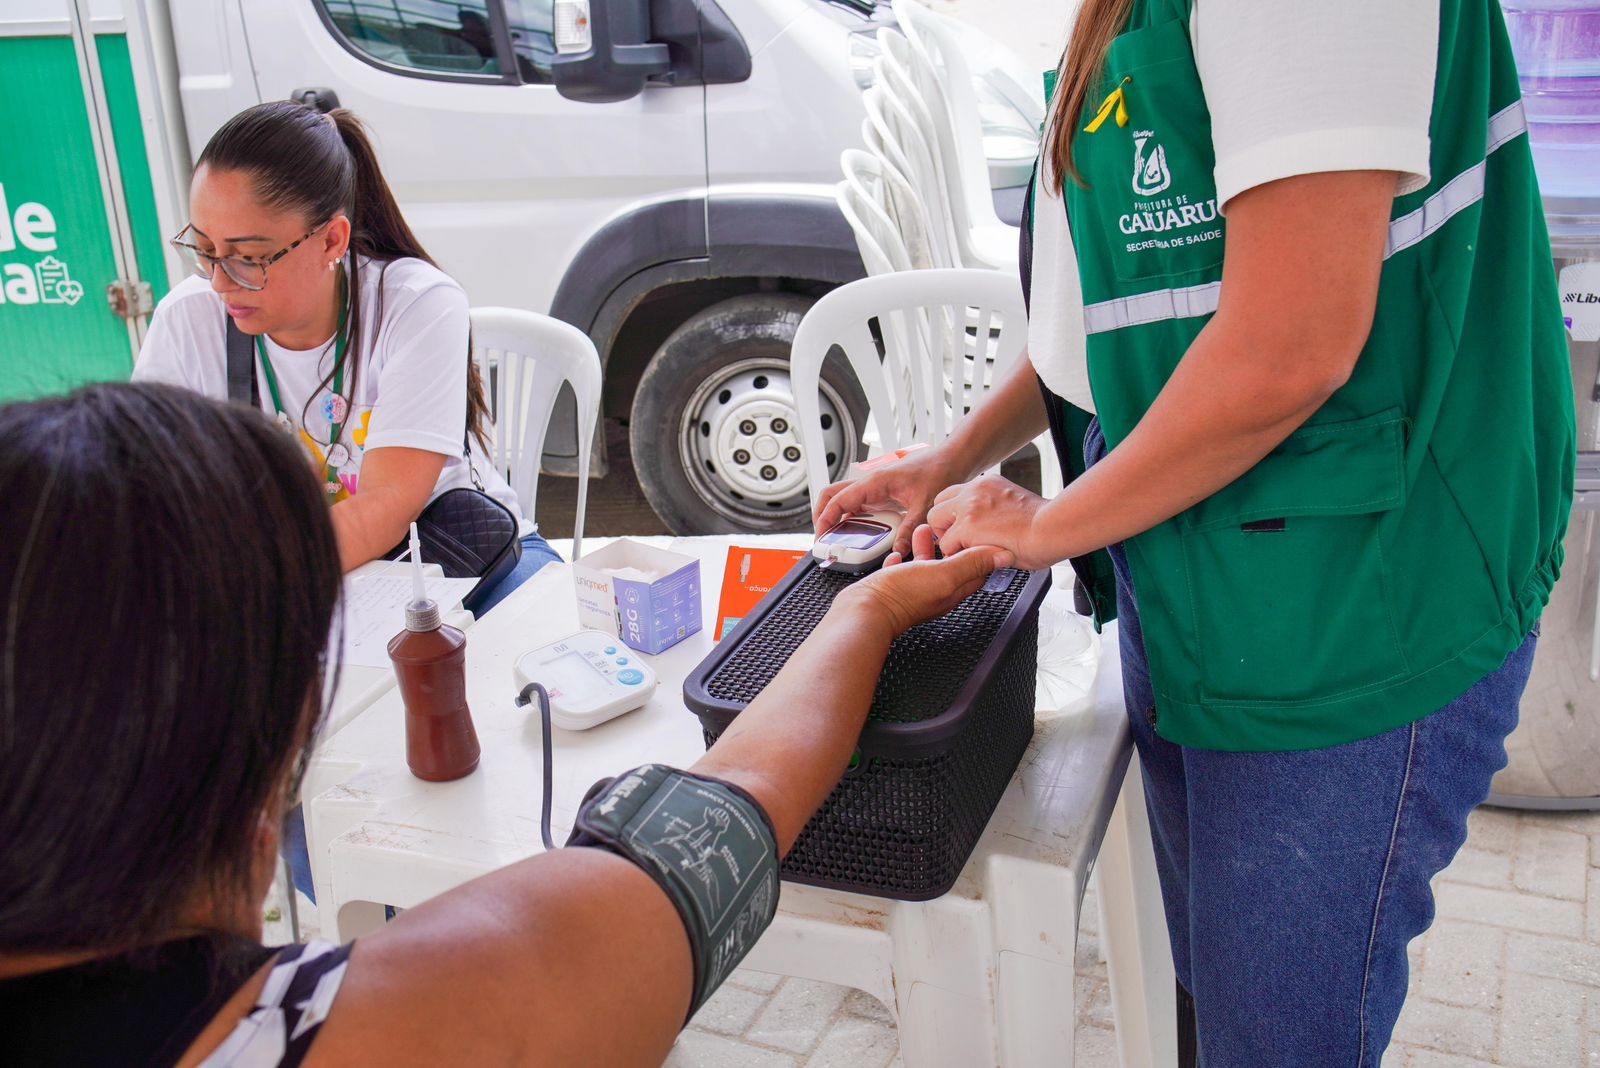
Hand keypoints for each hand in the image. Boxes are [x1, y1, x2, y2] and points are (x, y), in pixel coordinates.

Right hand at [812, 446, 965, 556]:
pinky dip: (851, 517)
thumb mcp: (924, 505)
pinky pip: (859, 505)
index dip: (825, 519)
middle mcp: (870, 483)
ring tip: (836, 538)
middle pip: (832, 495)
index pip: (838, 500)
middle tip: (823, 538)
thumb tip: (897, 551)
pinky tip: (859, 534)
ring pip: (843, 499)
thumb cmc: (939, 471)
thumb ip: (909, 529)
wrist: (952, 459)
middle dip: (821, 515)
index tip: (821, 537)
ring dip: (835, 516)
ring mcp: (874, 488)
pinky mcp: (882, 493)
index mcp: (874, 482)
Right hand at [834, 528, 1012, 638]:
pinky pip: (902, 575)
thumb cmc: (902, 596)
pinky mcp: (893, 592)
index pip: (976, 570)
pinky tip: (897, 554)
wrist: (865, 612)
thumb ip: (972, 563)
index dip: (980, 550)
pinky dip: (903, 561)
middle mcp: (935, 593)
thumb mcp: (943, 574)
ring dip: (927, 548)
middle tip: (947, 526)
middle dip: (951, 544)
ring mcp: (914, 593)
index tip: (979, 531)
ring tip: (921, 530)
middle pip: (950, 566)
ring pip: (925, 567)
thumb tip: (1003, 555)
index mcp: (952, 590)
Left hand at [925, 474, 1053, 570]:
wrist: (1053, 528)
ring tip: (968, 551)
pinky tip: (975, 558)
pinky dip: (957, 555)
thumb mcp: (1016, 505)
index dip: (956, 513)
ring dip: (948, 538)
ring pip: (935, 521)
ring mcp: (968, 506)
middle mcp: (974, 490)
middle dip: (945, 524)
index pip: (955, 493)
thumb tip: (995, 525)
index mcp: (988, 483)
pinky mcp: (967, 526)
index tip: (965, 527)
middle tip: (961, 541)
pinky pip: (946, 544)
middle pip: (939, 503)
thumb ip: (998, 510)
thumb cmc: (1045, 525)